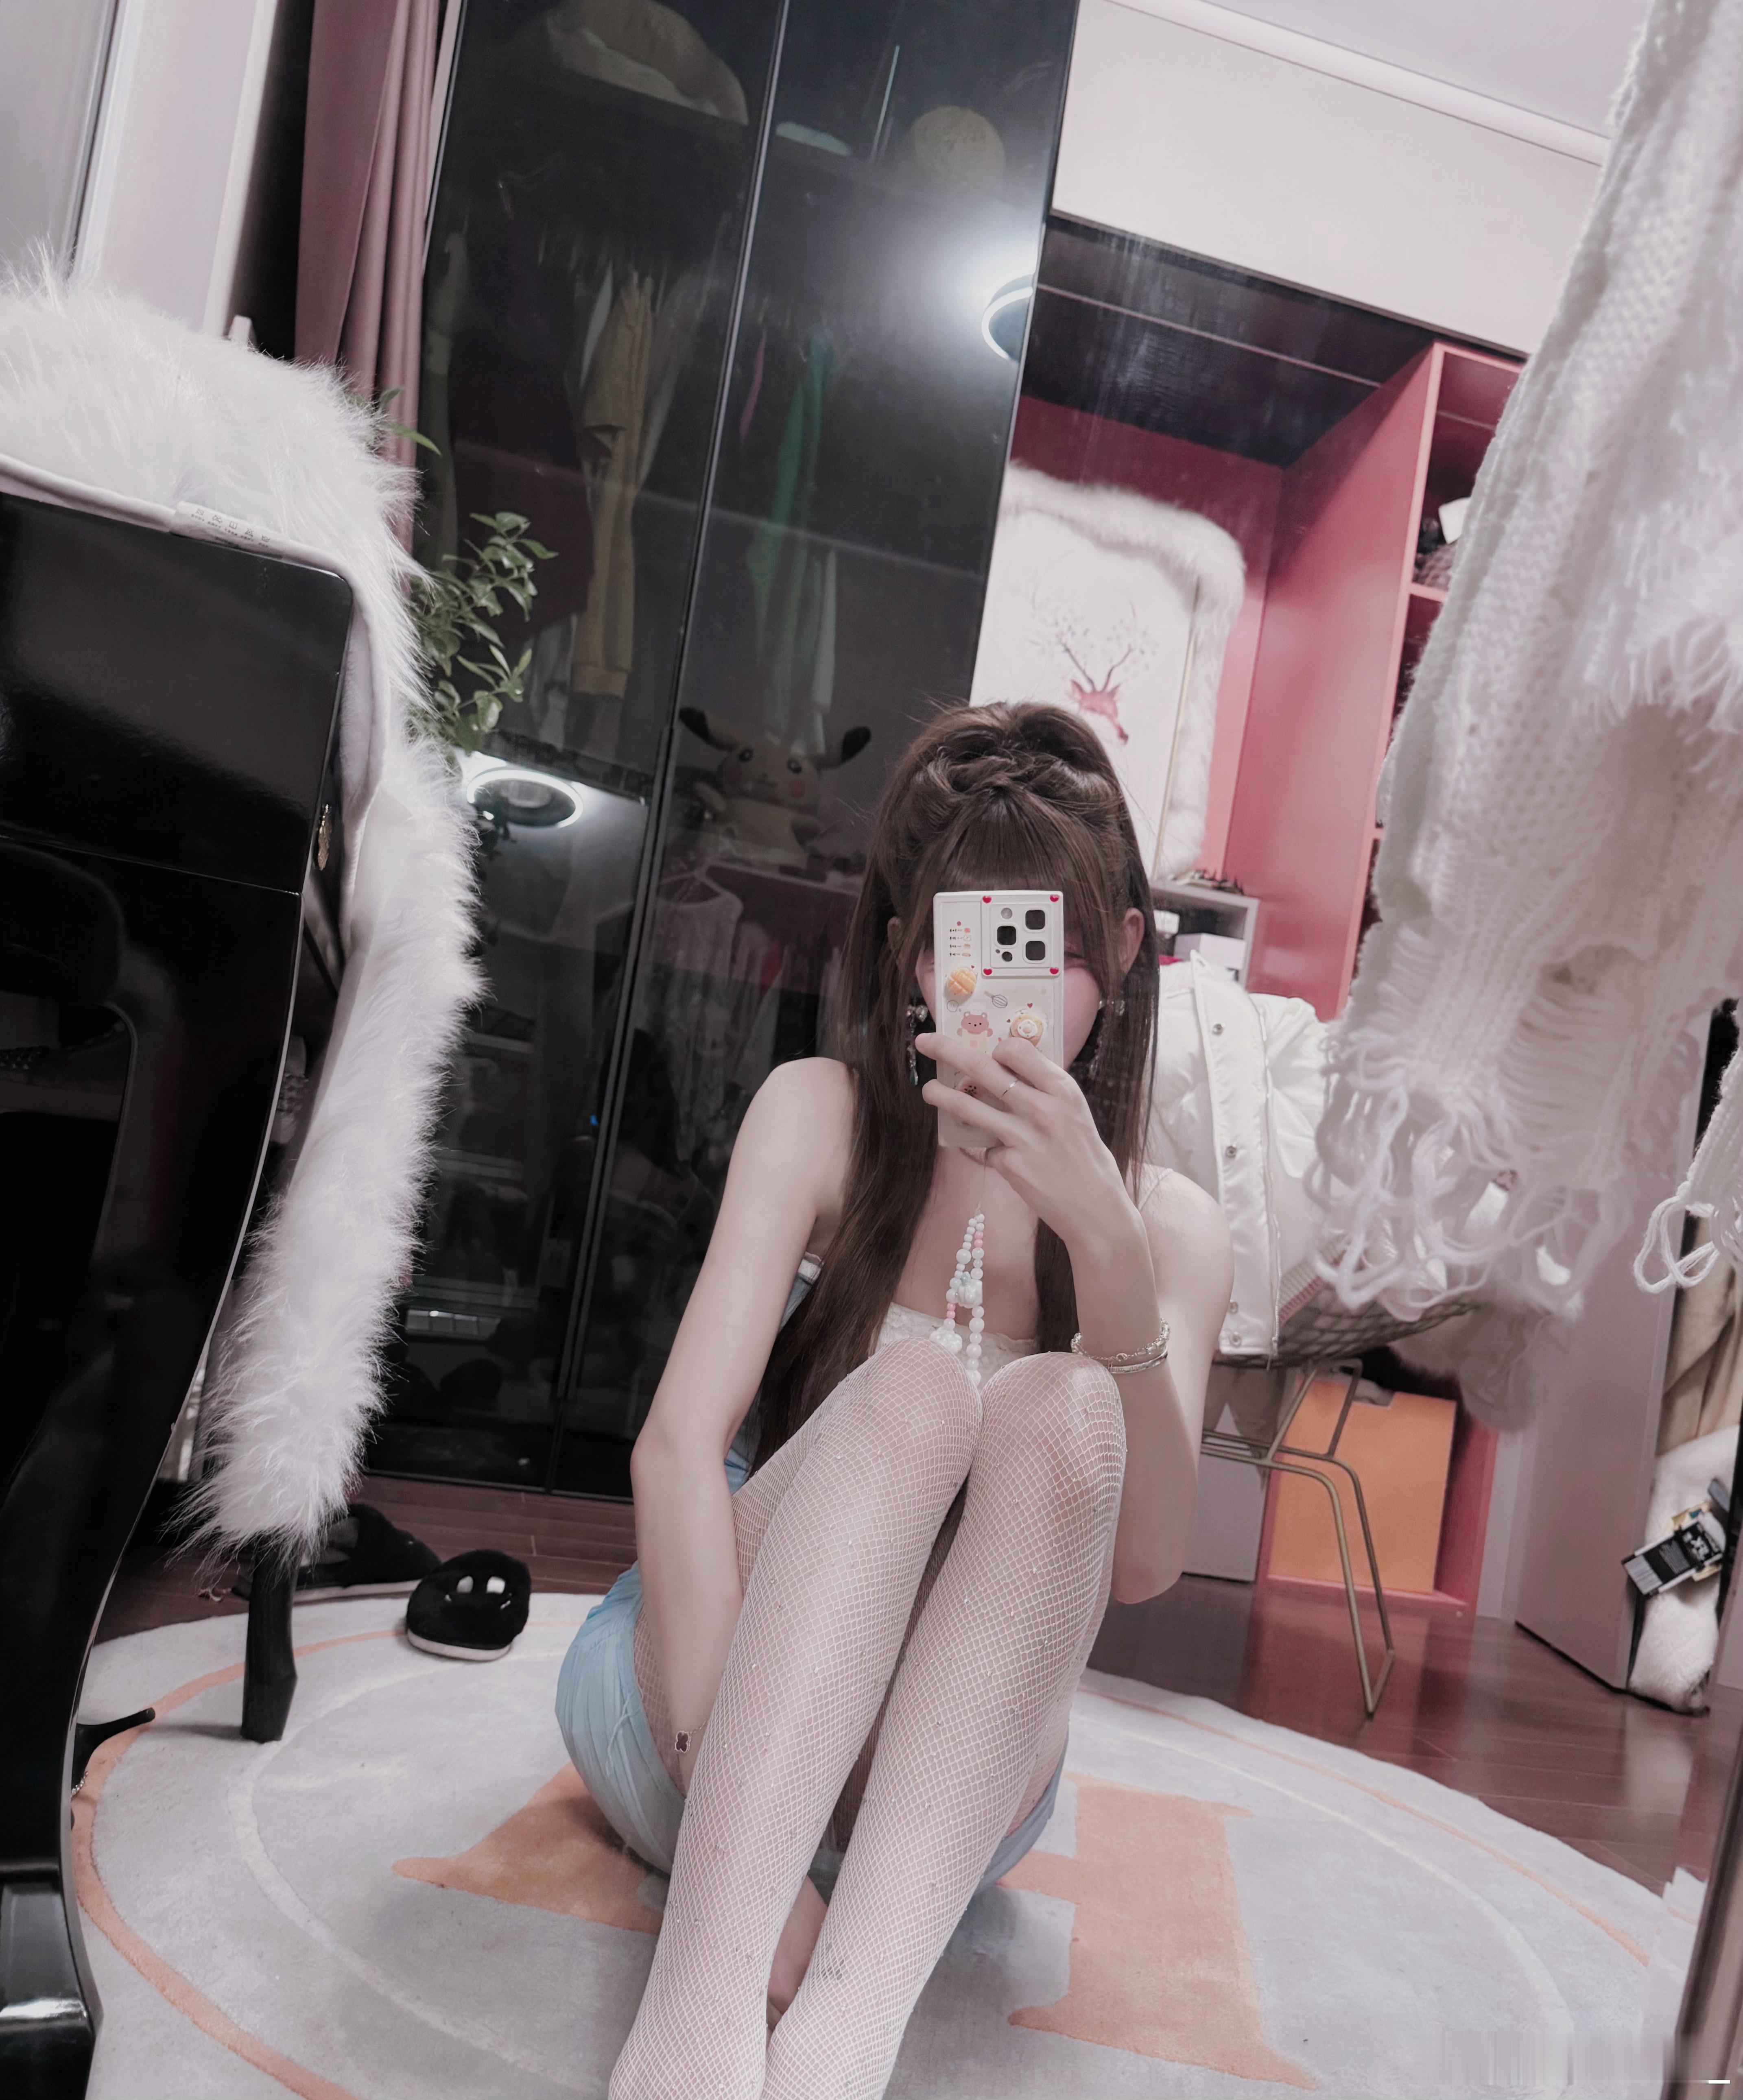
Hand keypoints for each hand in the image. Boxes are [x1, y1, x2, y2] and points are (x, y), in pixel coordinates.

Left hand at [918, 1033, 1139, 1256]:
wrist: (1095, 1208)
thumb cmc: (1085, 1157)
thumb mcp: (1074, 1113)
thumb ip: (1045, 1091)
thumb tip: (1008, 1070)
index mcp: (1062, 1090)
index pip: (1017, 1050)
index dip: (998, 1047)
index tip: (989, 1052)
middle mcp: (1041, 1108)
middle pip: (981, 1068)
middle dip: (947, 1050)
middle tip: (924, 1042)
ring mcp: (1022, 1137)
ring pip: (968, 1106)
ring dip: (941, 1095)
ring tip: (927, 1090)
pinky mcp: (1009, 1164)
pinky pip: (985, 1148)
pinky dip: (988, 1149)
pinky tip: (1006, 1159)